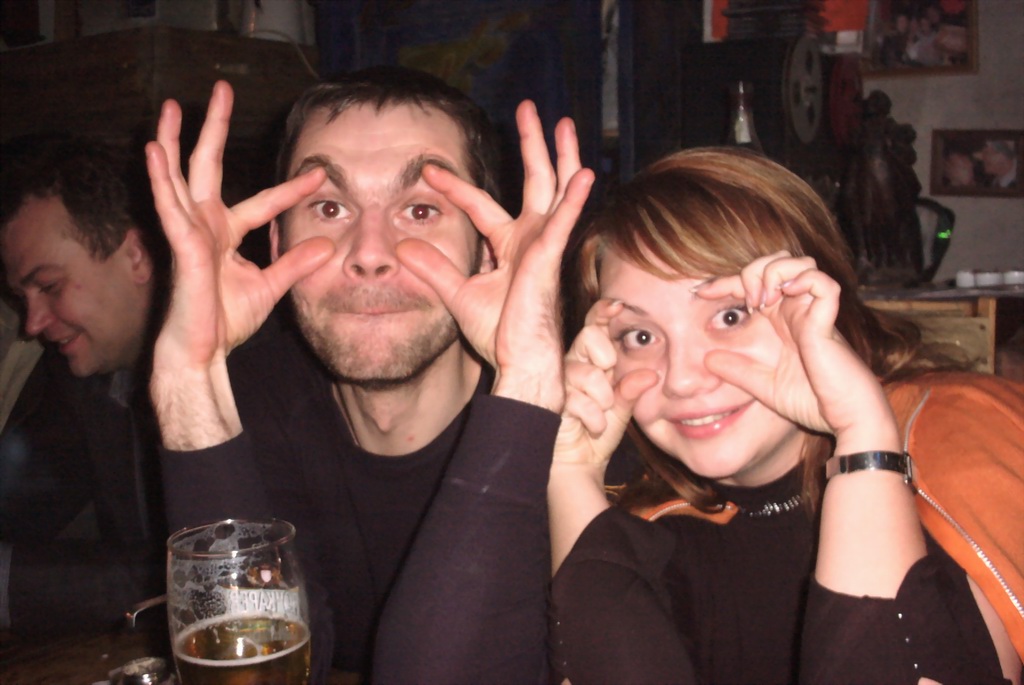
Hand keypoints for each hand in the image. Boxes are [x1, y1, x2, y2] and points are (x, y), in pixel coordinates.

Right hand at [146, 81, 334, 446]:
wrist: (203, 353)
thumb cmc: (227, 321)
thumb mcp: (271, 286)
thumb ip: (295, 263)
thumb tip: (327, 245)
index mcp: (226, 233)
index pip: (264, 201)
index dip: (292, 189)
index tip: (320, 175)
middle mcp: (204, 225)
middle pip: (208, 167)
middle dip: (214, 128)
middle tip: (222, 88)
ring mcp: (188, 233)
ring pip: (178, 176)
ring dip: (175, 139)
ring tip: (174, 105)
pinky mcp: (180, 246)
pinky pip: (168, 206)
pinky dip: (160, 177)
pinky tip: (155, 148)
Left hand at [395, 101, 593, 411]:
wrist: (520, 363)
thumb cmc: (499, 334)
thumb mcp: (457, 294)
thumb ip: (433, 268)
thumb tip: (402, 247)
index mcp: (510, 246)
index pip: (480, 204)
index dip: (453, 186)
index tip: (427, 171)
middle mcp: (531, 239)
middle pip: (535, 181)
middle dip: (532, 144)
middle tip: (528, 108)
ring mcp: (545, 245)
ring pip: (555, 190)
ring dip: (560, 155)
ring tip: (562, 122)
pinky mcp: (551, 259)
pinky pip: (562, 222)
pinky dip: (574, 198)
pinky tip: (584, 173)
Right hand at [548, 300, 655, 572]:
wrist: (577, 465)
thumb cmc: (597, 433)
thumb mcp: (622, 409)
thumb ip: (632, 390)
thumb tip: (649, 376)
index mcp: (592, 360)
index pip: (595, 327)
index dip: (604, 313)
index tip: (618, 305)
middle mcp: (574, 364)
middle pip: (588, 337)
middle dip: (605, 357)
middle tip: (609, 380)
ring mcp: (560, 381)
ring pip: (584, 370)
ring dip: (600, 396)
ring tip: (603, 416)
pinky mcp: (550, 400)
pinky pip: (575, 398)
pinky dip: (592, 416)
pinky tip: (594, 427)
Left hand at [695, 252, 898, 452]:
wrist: (843, 419)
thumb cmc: (811, 401)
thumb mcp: (762, 386)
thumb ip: (736, 371)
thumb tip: (707, 359)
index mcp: (780, 319)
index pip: (752, 285)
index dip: (725, 281)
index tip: (701, 291)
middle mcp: (797, 309)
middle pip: (777, 261)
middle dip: (753, 270)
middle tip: (745, 300)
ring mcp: (814, 312)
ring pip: (801, 263)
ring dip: (775, 272)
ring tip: (762, 299)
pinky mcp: (828, 321)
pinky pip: (823, 284)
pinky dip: (804, 280)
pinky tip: (784, 296)